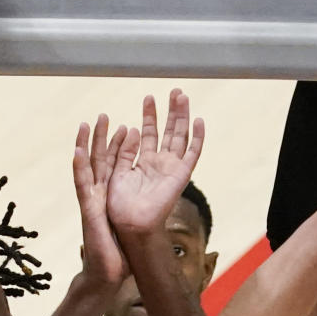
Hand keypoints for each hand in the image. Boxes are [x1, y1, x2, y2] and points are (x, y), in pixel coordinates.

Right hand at [73, 115, 139, 287]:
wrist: (108, 274)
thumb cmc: (119, 254)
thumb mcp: (127, 226)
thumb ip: (132, 214)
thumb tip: (146, 208)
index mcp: (110, 197)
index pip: (114, 166)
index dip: (118, 147)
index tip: (124, 127)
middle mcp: (99, 195)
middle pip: (99, 160)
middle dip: (101, 138)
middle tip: (102, 115)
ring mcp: (91, 201)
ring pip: (87, 168)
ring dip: (86, 145)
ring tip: (86, 123)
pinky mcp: (87, 210)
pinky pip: (82, 186)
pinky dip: (78, 168)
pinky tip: (76, 151)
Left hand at [107, 89, 204, 236]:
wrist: (130, 224)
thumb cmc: (119, 206)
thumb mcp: (117, 171)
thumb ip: (124, 151)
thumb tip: (132, 128)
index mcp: (144, 163)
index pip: (150, 133)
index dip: (150, 116)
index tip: (149, 97)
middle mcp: (161, 164)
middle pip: (169, 131)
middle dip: (171, 111)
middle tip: (174, 91)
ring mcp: (172, 168)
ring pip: (181, 137)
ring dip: (183, 117)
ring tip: (183, 96)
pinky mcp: (181, 175)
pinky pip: (192, 154)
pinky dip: (198, 138)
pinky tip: (199, 120)